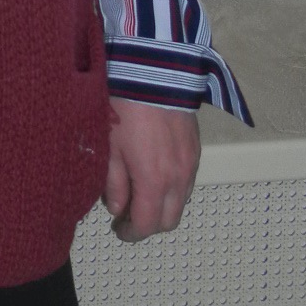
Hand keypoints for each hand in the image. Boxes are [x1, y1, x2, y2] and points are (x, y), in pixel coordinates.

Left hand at [102, 99, 199, 241]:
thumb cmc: (125, 107)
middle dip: (149, 225)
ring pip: (181, 202)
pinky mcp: (196, 149)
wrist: (154, 72)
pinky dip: (174, 189)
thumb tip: (116, 208)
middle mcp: (178, 178)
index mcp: (154, 181)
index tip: (119, 230)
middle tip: (129, 216)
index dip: (131, 233)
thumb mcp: (109, 146)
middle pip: (169, 220)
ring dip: (163, 206)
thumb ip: (113, 183)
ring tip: (141, 194)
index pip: (146, 225)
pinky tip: (156, 174)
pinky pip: (188, 182)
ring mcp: (191, 164)